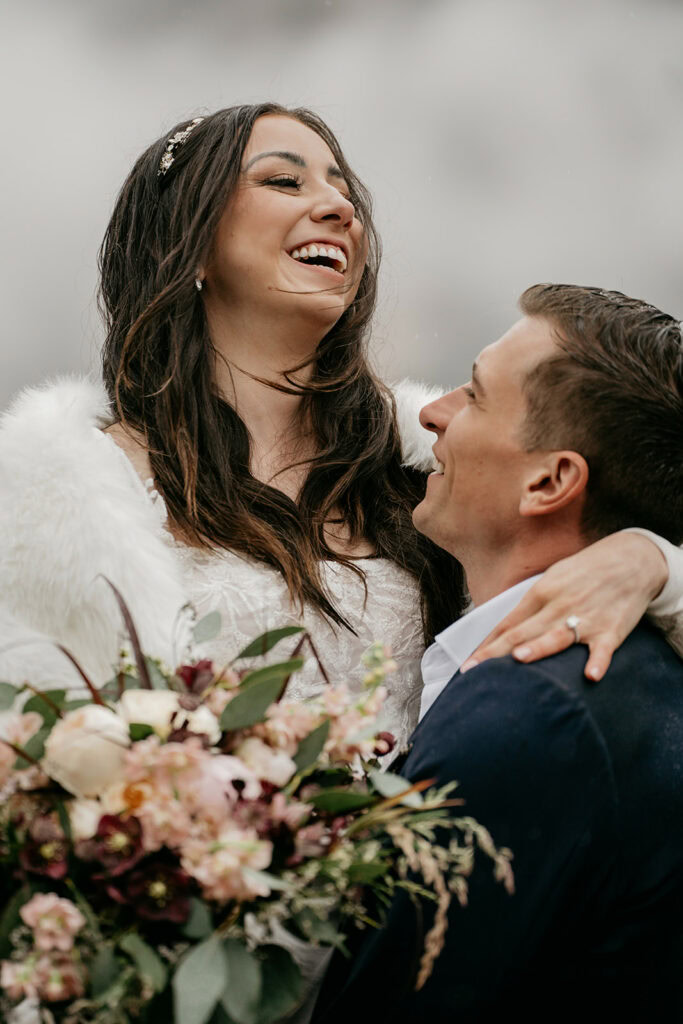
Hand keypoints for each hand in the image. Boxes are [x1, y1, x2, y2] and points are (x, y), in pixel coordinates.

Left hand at [461, 532, 668, 680]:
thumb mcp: (555, 579)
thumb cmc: (587, 572)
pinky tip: (591, 675)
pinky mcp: (612, 629)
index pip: (508, 623)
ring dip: (539, 648)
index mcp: (541, 592)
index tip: (468, 663)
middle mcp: (559, 605)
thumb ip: (532, 605)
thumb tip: (505, 630)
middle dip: (497, 654)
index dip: (487, 643)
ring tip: (519, 660)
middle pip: (523, 633)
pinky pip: (603, 648)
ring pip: (557, 636)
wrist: (633, 559)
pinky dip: (597, 661)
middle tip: (474, 672)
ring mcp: (585, 617)